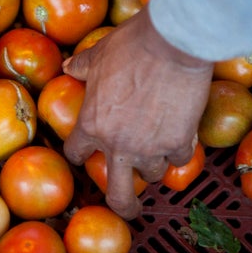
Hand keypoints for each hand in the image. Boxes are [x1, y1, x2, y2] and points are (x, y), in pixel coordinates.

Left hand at [62, 6, 212, 219]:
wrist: (171, 43)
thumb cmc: (131, 46)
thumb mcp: (99, 54)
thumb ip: (83, 66)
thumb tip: (69, 66)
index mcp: (92, 125)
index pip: (76, 154)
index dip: (81, 154)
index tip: (87, 154)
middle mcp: (118, 145)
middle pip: (117, 194)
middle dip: (123, 206)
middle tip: (128, 209)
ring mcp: (149, 148)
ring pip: (152, 174)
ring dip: (155, 164)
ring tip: (159, 151)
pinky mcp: (179, 142)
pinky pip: (180, 158)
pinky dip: (181, 150)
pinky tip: (182, 136)